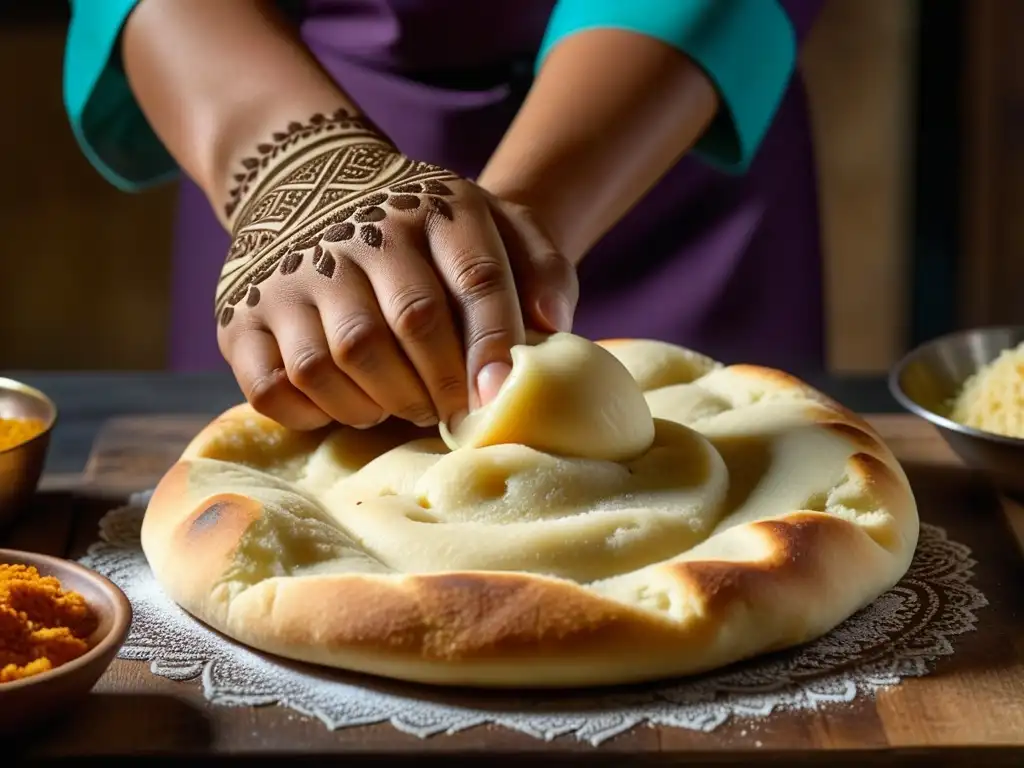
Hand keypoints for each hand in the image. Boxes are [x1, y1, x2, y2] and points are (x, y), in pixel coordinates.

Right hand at [215, 109, 577, 430]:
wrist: (308, 181)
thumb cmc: (422, 229)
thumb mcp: (493, 223)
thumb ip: (541, 267)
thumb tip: (551, 327)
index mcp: (433, 208)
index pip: (475, 279)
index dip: (494, 344)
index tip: (499, 396)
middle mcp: (356, 232)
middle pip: (409, 326)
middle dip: (442, 384)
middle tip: (452, 407)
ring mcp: (289, 274)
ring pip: (336, 362)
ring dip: (380, 402)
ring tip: (403, 402)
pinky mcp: (239, 315)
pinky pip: (273, 387)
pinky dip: (314, 412)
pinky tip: (345, 403)